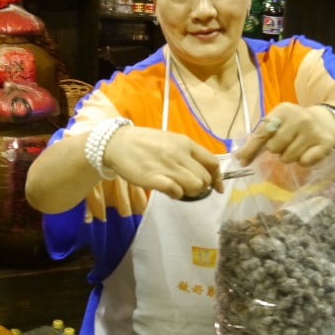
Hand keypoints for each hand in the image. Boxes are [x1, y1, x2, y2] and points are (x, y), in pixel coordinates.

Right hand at [104, 124, 223, 199]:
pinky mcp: (154, 178)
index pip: (211, 162)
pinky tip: (168, 190)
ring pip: (195, 186)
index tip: (217, 187)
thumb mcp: (169, 140)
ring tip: (178, 188)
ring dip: (189, 192)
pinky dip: (176, 194)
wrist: (117, 143)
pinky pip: (176, 191)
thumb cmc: (144, 142)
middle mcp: (179, 154)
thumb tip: (201, 171)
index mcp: (185, 143)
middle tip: (188, 187)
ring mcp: (167, 166)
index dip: (218, 178)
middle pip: (204, 178)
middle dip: (201, 187)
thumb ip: (186, 153)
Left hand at [234, 102, 334, 166]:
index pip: (262, 133)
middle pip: (274, 148)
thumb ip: (259, 137)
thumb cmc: (295, 123)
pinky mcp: (325, 143)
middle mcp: (299, 118)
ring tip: (297, 146)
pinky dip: (303, 161)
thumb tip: (239, 158)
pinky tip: (308, 151)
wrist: (328, 120)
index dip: (250, 149)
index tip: (241, 160)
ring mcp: (313, 131)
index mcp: (283, 110)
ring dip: (289, 157)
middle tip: (285, 143)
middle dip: (276, 150)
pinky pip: (304, 162)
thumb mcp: (278, 122)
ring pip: (288, 158)